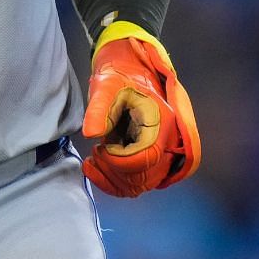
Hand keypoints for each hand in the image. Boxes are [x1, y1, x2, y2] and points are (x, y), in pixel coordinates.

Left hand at [81, 23, 200, 197]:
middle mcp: (167, 143)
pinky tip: (97, 167)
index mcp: (160, 123)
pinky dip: (117, 182)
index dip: (118, 160)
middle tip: (95, 153)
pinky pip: (139, 182)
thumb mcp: (106, 85)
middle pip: (144, 177)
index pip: (145, 158)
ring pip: (141, 184)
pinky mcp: (151, 159)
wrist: (130, 74)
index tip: (99, 148)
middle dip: (114, 171)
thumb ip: (99, 108)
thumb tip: (91, 133)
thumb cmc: (119, 77)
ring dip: (114, 179)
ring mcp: (161, 153)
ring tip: (95, 159)